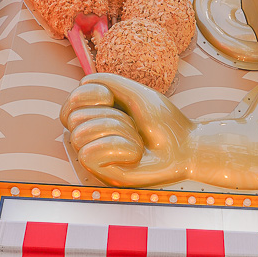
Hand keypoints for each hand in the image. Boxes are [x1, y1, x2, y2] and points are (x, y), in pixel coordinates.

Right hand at [60, 73, 192, 185]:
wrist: (186, 147)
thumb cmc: (163, 123)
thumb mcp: (135, 93)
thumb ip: (108, 82)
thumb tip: (82, 83)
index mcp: (97, 118)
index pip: (71, 102)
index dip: (87, 94)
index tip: (111, 97)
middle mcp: (93, 138)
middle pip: (73, 116)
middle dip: (110, 115)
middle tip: (133, 125)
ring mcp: (97, 157)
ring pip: (81, 134)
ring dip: (118, 130)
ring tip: (137, 140)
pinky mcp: (103, 174)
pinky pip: (88, 154)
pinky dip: (116, 148)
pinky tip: (135, 153)